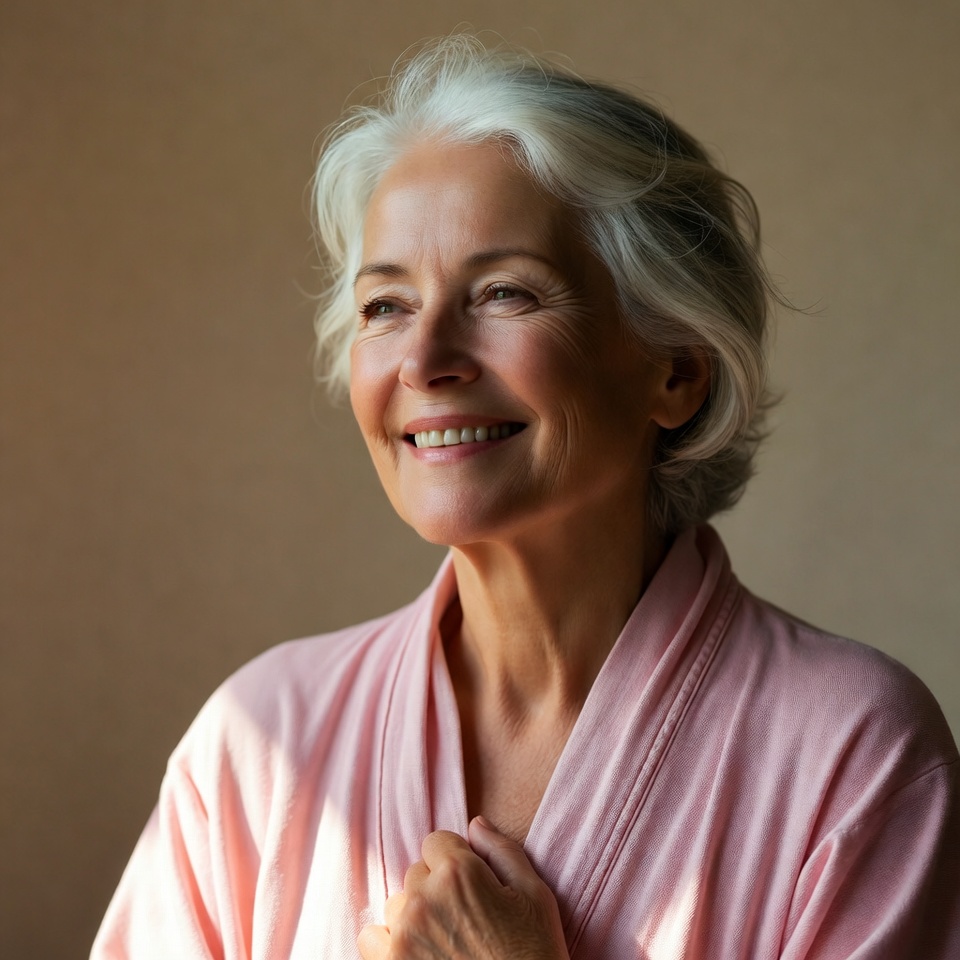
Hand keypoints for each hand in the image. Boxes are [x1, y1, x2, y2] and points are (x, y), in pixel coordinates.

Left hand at [357, 816, 568, 958]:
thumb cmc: (535, 952)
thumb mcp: (535, 895)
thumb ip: (502, 851)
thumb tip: (477, 824)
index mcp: (459, 873)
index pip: (437, 842)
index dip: (456, 861)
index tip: (472, 886)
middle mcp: (424, 898)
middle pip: (417, 873)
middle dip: (437, 888)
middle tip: (465, 919)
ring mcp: (404, 935)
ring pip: (398, 905)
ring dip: (415, 916)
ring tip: (447, 940)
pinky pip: (370, 938)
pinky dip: (388, 942)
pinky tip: (418, 952)